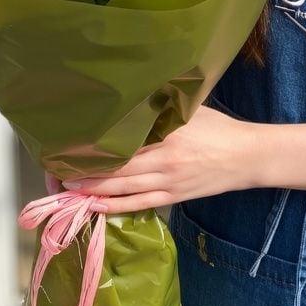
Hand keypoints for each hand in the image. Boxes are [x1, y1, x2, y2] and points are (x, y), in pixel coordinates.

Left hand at [63, 106, 259, 214]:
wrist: (247, 157)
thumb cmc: (219, 128)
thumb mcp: (191, 110)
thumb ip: (162, 109)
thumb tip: (133, 98)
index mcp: (168, 135)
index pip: (123, 141)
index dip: (95, 145)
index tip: (70, 142)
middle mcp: (164, 161)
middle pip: (116, 169)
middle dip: (85, 170)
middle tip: (58, 168)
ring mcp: (167, 183)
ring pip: (122, 189)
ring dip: (92, 189)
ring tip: (68, 187)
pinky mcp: (172, 198)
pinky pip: (137, 205)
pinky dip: (113, 206)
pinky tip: (94, 205)